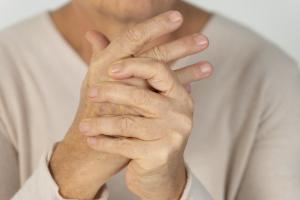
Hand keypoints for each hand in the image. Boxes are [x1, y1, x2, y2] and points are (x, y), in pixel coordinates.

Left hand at [80, 57, 211, 199]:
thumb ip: (126, 72)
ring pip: (128, 122)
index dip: (134, 65)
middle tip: (90, 94)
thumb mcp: (148, 103)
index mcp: (179, 94)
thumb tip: (92, 34)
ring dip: (101, 124)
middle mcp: (180, 112)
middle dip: (110, 94)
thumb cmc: (151, 130)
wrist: (161, 171)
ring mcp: (173, 134)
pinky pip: (125, 145)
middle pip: (140, 96)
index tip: (111, 69)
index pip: (159, 70)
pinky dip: (105, 142)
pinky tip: (92, 140)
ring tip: (83, 126)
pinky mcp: (161, 154)